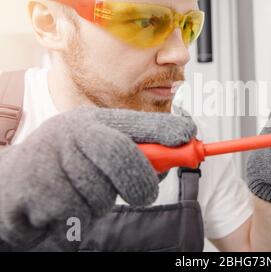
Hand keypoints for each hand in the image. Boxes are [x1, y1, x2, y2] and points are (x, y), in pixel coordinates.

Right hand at [0, 107, 196, 247]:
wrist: (15, 184)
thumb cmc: (66, 165)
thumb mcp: (98, 147)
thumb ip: (133, 148)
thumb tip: (174, 155)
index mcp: (91, 122)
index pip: (134, 123)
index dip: (164, 130)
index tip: (189, 136)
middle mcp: (72, 135)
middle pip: (121, 156)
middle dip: (141, 180)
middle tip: (145, 194)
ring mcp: (53, 161)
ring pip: (103, 192)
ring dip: (103, 201)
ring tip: (85, 192)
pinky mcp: (41, 192)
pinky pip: (81, 212)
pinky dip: (83, 214)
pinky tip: (67, 202)